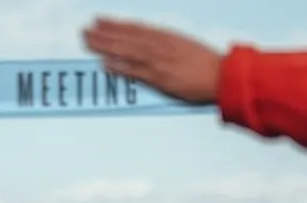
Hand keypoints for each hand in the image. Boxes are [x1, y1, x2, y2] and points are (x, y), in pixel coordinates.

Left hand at [81, 16, 223, 105]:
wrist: (221, 75)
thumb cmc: (206, 63)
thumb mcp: (184, 45)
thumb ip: (166, 44)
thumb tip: (151, 43)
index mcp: (165, 37)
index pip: (134, 28)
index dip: (115, 24)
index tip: (100, 21)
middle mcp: (159, 45)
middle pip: (126, 36)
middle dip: (104, 33)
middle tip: (85, 31)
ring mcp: (158, 61)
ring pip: (126, 50)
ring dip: (105, 46)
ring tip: (88, 42)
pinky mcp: (160, 77)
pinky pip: (135, 70)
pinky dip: (119, 66)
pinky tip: (105, 63)